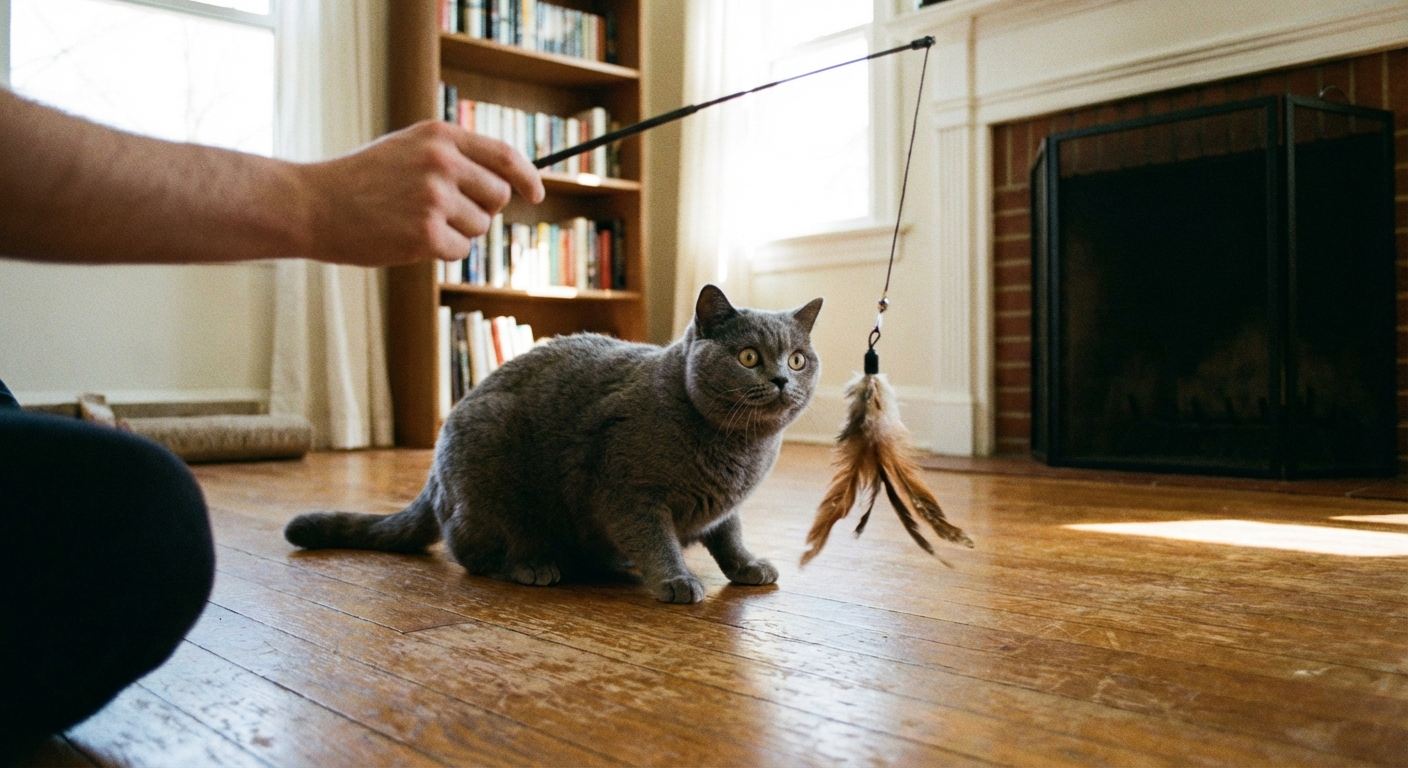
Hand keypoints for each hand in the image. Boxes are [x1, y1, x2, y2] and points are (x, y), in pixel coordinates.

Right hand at [298, 120, 544, 266]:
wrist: (312, 204)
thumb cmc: (361, 181)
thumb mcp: (407, 149)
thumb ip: (453, 158)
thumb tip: (507, 185)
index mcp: (439, 136)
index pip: (504, 155)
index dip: (527, 177)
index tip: (537, 194)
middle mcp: (442, 161)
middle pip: (498, 196)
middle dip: (479, 209)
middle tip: (441, 212)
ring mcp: (435, 197)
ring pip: (480, 227)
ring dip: (456, 232)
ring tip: (413, 221)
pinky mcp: (427, 233)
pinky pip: (460, 251)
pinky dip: (440, 252)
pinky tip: (407, 239)